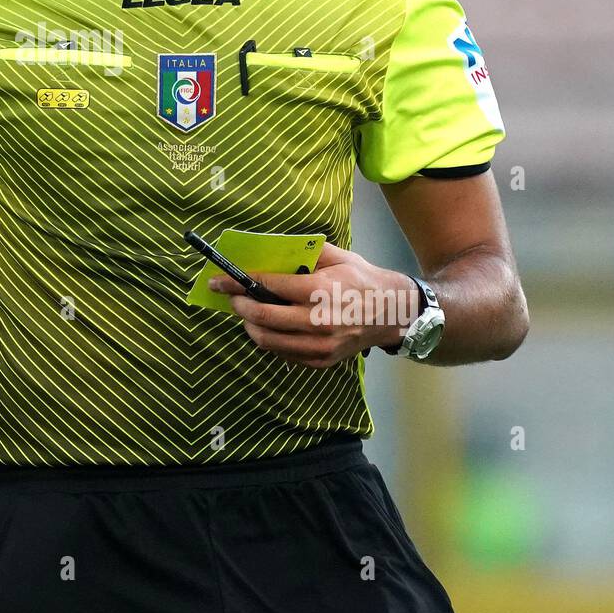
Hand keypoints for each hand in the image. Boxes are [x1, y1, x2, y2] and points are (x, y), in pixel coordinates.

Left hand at [208, 242, 417, 368]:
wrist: (394, 314)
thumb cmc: (363, 280)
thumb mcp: (337, 256)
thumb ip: (304, 253)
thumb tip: (270, 251)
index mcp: (319, 290)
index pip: (267, 286)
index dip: (237, 282)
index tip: (218, 280)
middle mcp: (317, 320)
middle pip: (262, 317)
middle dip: (238, 306)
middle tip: (231, 297)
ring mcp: (319, 345)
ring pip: (267, 340)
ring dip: (249, 326)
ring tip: (246, 313)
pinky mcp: (321, 361)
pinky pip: (283, 354)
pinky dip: (268, 340)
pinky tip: (268, 327)